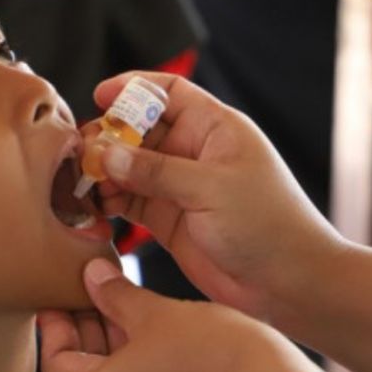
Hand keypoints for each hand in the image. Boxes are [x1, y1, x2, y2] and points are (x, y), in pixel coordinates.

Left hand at [39, 259, 335, 371]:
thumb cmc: (209, 351)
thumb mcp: (153, 312)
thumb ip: (113, 294)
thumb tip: (89, 275)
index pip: (55, 361)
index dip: (54, 322)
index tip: (60, 290)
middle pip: (83, 369)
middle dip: (85, 324)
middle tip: (89, 283)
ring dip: (112, 337)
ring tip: (120, 293)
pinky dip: (136, 355)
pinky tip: (148, 319)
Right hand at [82, 73, 342, 326]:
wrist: (290, 283)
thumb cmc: (268, 225)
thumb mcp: (210, 189)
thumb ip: (155, 170)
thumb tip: (106, 153)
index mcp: (215, 129)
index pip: (167, 92)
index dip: (132, 88)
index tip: (99, 96)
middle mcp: (194, 153)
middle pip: (138, 130)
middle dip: (108, 138)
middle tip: (81, 155)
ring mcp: (180, 187)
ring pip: (128, 168)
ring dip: (103, 173)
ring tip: (81, 185)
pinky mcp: (169, 220)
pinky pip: (130, 201)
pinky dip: (109, 202)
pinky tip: (93, 208)